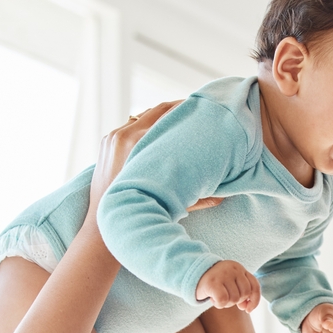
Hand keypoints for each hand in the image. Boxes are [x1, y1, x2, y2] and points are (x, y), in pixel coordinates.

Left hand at [84, 102, 223, 224]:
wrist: (106, 224)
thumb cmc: (141, 215)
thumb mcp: (174, 205)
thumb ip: (201, 197)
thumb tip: (226, 194)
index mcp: (139, 143)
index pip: (168, 112)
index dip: (187, 108)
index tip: (203, 108)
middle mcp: (124, 135)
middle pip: (157, 110)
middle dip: (177, 109)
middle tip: (197, 111)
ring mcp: (112, 137)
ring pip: (143, 117)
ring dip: (161, 118)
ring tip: (180, 121)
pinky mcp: (107, 142)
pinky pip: (130, 126)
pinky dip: (146, 127)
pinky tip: (159, 134)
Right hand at [196, 261, 260, 311]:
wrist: (192, 274)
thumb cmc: (215, 282)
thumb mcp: (231, 283)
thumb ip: (241, 292)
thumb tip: (246, 308)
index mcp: (240, 268)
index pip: (255, 286)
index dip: (254, 300)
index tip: (247, 309)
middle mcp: (234, 269)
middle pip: (244, 294)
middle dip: (236, 301)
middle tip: (224, 297)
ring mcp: (223, 274)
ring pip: (234, 299)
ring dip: (226, 303)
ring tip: (217, 296)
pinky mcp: (213, 283)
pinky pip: (223, 300)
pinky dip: (219, 304)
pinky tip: (212, 299)